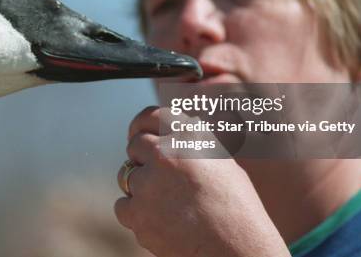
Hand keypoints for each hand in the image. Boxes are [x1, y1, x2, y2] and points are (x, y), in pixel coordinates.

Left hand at [114, 106, 290, 256]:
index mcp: (189, 136)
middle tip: (158, 176)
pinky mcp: (137, 212)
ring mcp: (147, 183)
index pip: (151, 116)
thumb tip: (174, 132)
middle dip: (142, 158)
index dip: (142, 125)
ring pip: (126, 176)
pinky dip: (136, 213)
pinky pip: (123, 206)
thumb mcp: (222, 163)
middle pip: (135, 145)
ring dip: (140, 186)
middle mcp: (165, 153)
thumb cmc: (237, 208)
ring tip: (168, 204)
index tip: (137, 133)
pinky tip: (160, 220)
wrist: (237, 249)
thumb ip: (192, 145)